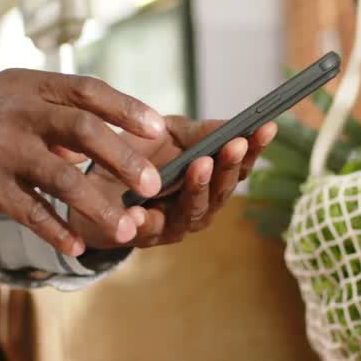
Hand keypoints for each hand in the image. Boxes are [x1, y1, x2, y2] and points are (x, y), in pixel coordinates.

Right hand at [0, 69, 167, 256]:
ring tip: (127, 228)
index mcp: (28, 86)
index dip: (126, 108)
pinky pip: (30, 212)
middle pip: (83, 131)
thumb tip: (100, 141)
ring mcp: (0, 150)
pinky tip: (78, 247)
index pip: (87, 91)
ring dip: (99, 205)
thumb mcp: (6, 98)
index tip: (159, 127)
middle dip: (123, 158)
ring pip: (62, 177)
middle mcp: (17, 113)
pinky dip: (57, 230)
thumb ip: (52, 115)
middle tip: (152, 183)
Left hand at [70, 117, 277, 249]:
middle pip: (222, 191)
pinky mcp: (143, 237)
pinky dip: (145, 223)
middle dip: (230, 167)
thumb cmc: (139, 158)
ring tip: (199, 165)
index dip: (255, 148)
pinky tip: (141, 212)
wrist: (94, 183)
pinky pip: (147, 231)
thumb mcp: (168, 135)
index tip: (267, 127)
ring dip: (198, 189)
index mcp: (210, 181)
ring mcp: (175, 225)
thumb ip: (197, 132)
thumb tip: (232, 124)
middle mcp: (200, 207)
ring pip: (193, 212)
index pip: (239, 166)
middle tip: (234, 144)